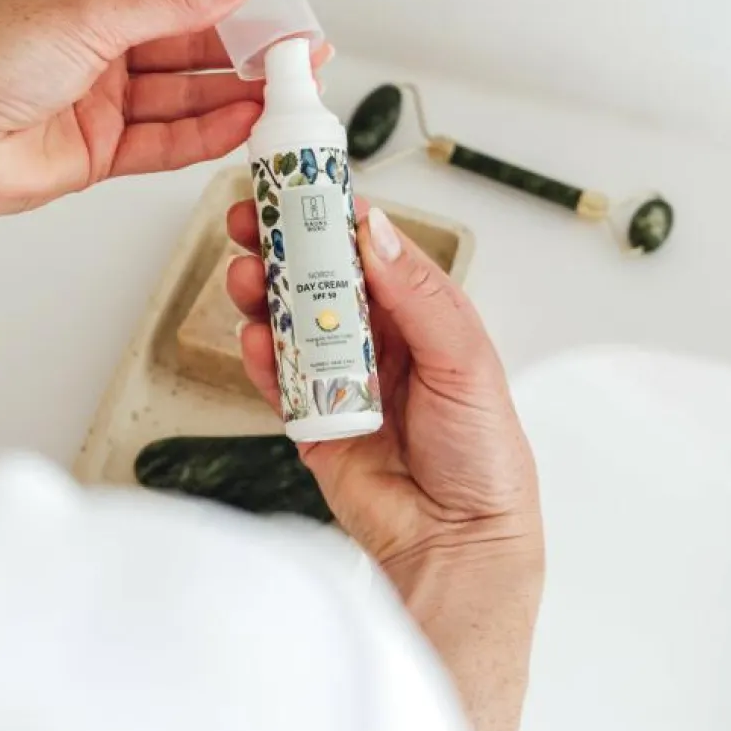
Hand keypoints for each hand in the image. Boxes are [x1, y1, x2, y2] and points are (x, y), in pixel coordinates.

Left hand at [0, 0, 296, 228]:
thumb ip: (170, 2)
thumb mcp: (86, 16)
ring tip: (287, 83)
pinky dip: (210, 130)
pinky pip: (172, 136)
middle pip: (191, 24)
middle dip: (247, 29)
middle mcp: (101, 33)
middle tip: (297, 35)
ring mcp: (107, 90)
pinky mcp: (107, 146)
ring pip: (189, 84)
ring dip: (238, 84)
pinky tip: (246, 120)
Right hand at [227, 197, 540, 586]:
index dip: (333, 218)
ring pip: (290, 323)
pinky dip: (260, 356)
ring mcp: (340, 380)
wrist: (460, 543)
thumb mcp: (464, 360)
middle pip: (319, 280)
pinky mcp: (311, 421)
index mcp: (419, 316)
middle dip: (285, 248)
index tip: (301, 187)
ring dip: (265, 295)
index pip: (368, 252)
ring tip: (246, 276)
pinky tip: (253, 336)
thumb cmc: (484, 455)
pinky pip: (277, 379)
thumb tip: (375, 232)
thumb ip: (417, 295)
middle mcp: (377, 342)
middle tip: (251, 221)